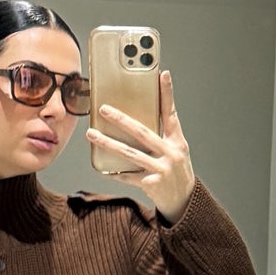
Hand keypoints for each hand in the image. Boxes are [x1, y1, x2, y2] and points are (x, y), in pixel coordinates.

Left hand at [85, 69, 195, 223]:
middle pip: (142, 132)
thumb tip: (137, 118)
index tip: (161, 73)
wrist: (184, 200)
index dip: (167, 93)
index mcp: (177, 141)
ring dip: (108, 143)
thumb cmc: (176, 170)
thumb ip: (162, 134)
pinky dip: (115, 172)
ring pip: (129, 153)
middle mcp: (171, 153)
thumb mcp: (176, 149)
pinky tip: (102, 168)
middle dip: (121, 120)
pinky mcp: (151, 184)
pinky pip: (128, 176)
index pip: (171, 112)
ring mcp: (161, 169)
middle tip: (103, 109)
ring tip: (92, 134)